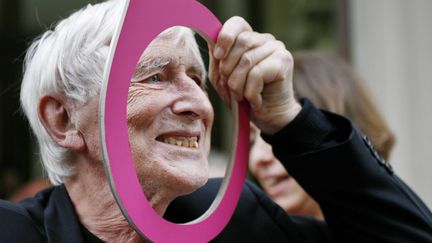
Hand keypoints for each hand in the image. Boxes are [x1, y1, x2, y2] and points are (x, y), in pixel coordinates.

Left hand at [209, 16, 300, 133]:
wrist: (269, 117)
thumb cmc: (245, 97)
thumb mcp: (224, 79)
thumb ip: (218, 60)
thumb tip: (211, 41)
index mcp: (250, 39)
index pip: (237, 23)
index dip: (225, 37)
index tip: (218, 56)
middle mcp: (265, 40)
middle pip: (241, 42)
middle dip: (229, 68)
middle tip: (231, 88)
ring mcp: (277, 49)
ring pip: (247, 60)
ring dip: (238, 84)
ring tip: (241, 97)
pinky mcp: (284, 61)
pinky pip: (257, 73)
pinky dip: (251, 92)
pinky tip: (255, 101)